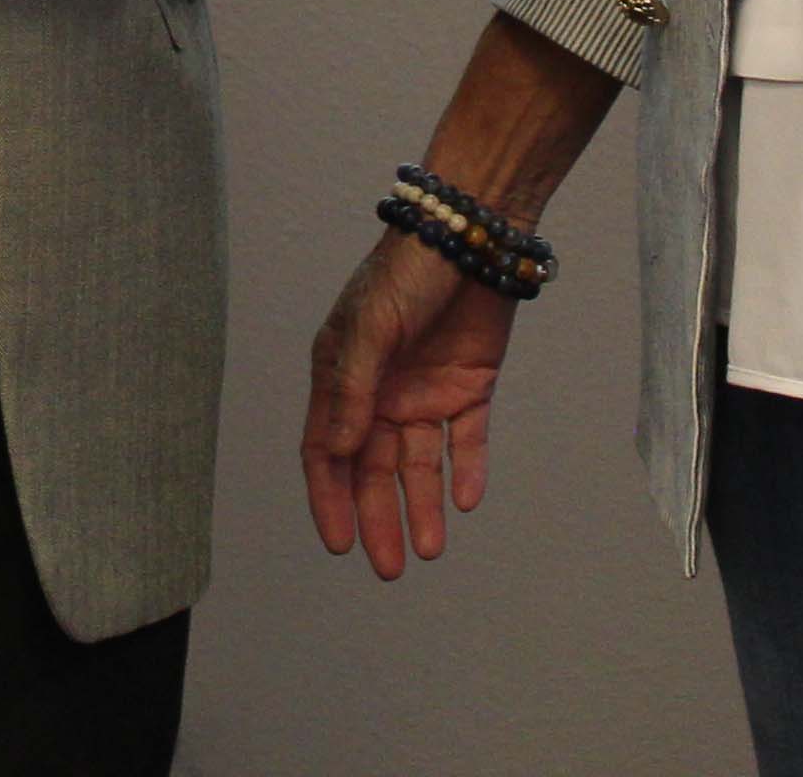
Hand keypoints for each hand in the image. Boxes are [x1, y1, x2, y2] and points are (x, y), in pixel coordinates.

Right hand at [302, 227, 519, 579]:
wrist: (473, 233)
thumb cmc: (407, 270)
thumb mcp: (370, 326)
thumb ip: (354, 389)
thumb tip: (342, 452)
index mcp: (342, 374)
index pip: (329, 450)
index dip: (330, 498)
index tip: (340, 544)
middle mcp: (380, 390)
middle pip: (374, 469)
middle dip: (378, 519)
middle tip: (388, 567)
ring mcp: (424, 391)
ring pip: (418, 464)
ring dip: (422, 507)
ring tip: (430, 550)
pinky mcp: (469, 387)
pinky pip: (465, 440)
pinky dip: (465, 470)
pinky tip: (466, 500)